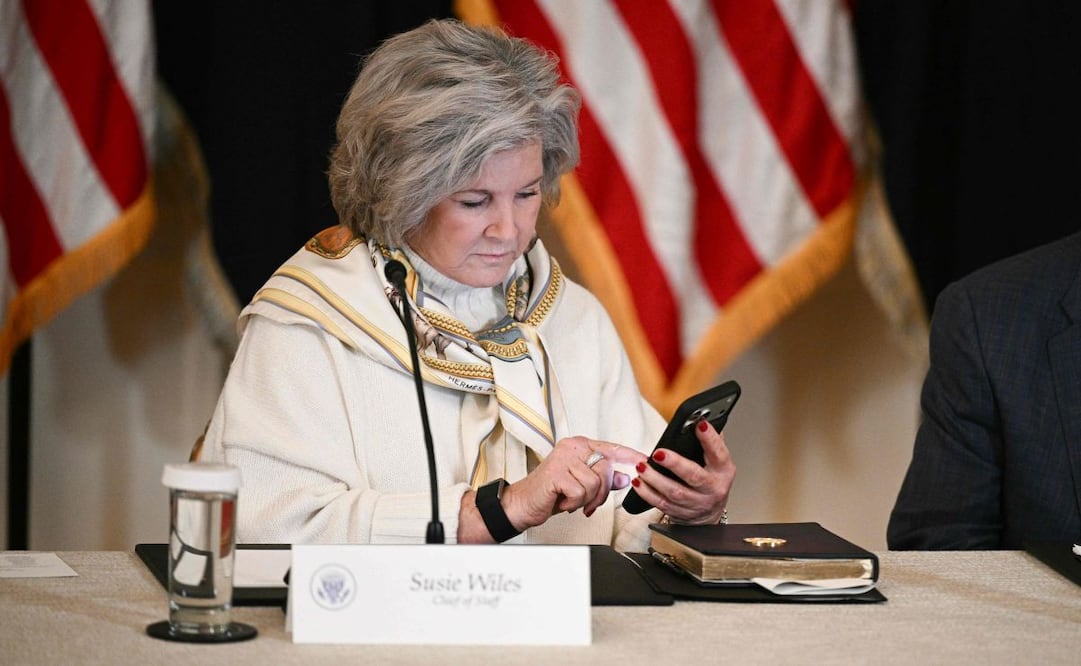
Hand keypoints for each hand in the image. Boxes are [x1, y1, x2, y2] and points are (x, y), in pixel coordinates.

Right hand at [501, 436, 647, 529]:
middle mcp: (572, 447)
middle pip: (606, 470)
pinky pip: (581, 492)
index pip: (611, 448)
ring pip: (595, 483)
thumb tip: (626, 478)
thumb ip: (604, 480)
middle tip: (588, 503)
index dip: (630, 456)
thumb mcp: (582, 486)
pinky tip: (562, 501)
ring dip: (585, 500)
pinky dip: (574, 503)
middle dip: (601, 493)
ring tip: (570, 500)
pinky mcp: (557, 473)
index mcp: (579, 445)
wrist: (523, 504)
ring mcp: (563, 458)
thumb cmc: (552, 493)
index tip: (645, 461)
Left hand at [630, 420, 734, 523]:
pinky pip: (661, 504)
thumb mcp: (718, 462)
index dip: (710, 439)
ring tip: (642, 466)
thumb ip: (711, 441)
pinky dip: (647, 493)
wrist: (709, 514)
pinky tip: (639, 482)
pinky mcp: (680, 512)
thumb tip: (701, 418)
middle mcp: (712, 488)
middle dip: (675, 464)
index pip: (719, 453)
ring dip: (655, 479)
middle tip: (659, 453)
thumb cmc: (711, 480)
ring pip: (674, 492)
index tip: (699, 424)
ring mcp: (696, 503)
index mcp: (723, 471)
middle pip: (694, 476)